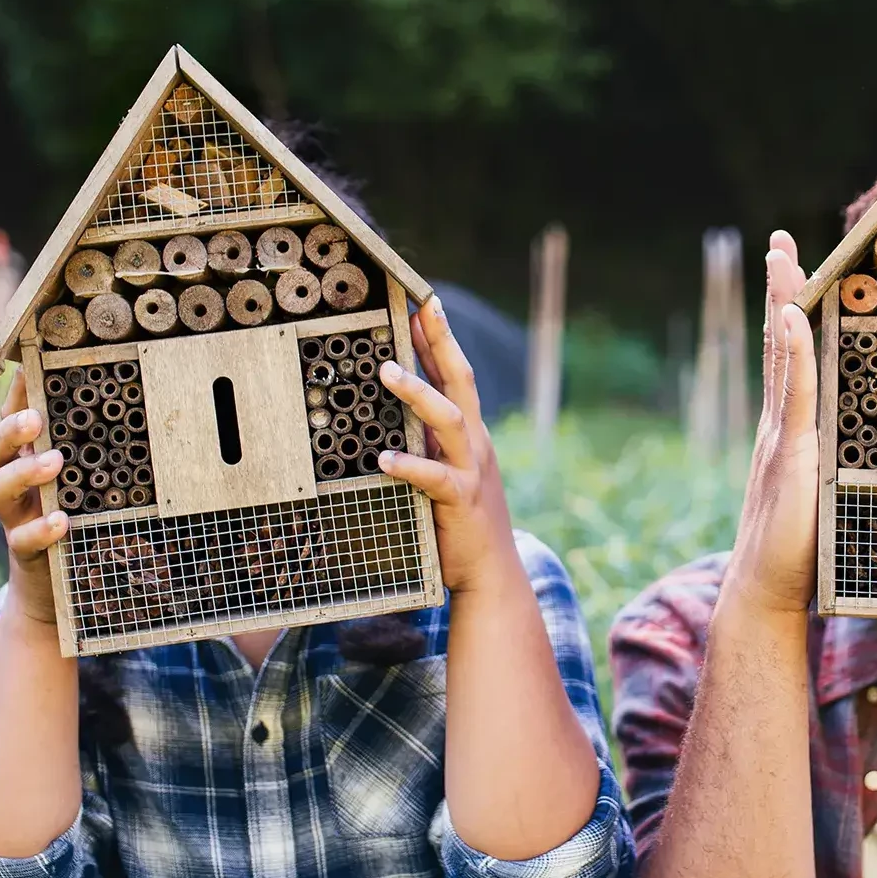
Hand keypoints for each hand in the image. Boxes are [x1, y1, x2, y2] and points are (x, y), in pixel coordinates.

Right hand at [0, 371, 69, 626]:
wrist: (55, 587)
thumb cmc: (72, 518)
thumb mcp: (79, 480)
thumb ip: (84, 449)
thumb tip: (109, 402)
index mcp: (21, 460)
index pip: (7, 420)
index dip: (14, 396)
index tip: (28, 369)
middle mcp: (11, 485)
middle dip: (8, 431)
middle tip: (35, 419)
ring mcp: (14, 517)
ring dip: (22, 472)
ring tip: (54, 463)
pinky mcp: (25, 552)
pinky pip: (22, 539)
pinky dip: (40, 528)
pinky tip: (60, 520)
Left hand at [378, 294, 519, 594]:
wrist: (492, 572)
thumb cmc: (461, 523)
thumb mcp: (447, 472)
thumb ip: (428, 445)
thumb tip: (394, 417)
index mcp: (471, 434)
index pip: (457, 376)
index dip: (441, 340)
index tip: (424, 305)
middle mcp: (475, 443)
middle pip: (461, 382)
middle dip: (441, 343)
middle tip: (421, 310)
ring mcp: (471, 469)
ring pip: (449, 419)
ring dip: (418, 393)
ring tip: (386, 372)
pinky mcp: (461, 499)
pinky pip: (434, 476)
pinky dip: (410, 464)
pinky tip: (384, 458)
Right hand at [721, 230, 820, 616]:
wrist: (766, 591)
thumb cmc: (801, 559)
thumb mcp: (826, 503)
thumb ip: (839, 475)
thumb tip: (872, 461)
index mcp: (788, 435)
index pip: (789, 362)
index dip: (789, 315)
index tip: (793, 273)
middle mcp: (779, 426)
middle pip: (778, 344)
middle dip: (779, 291)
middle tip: (780, 242)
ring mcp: (782, 436)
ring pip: (782, 357)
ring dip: (782, 302)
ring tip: (781, 257)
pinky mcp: (792, 454)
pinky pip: (795, 393)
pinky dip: (793, 351)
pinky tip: (793, 316)